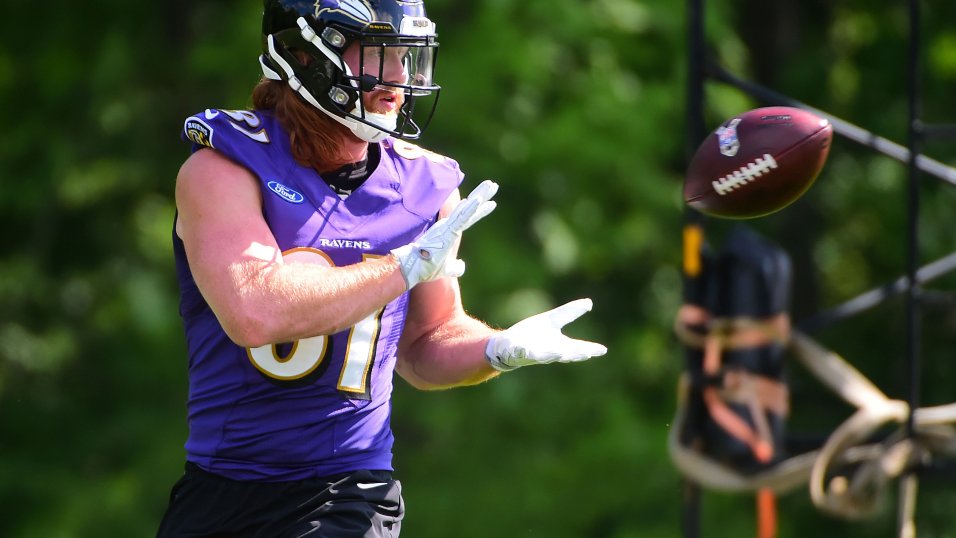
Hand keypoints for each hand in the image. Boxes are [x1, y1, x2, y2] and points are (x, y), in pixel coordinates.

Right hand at [391, 180, 497, 288]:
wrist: (414, 269)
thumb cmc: (426, 268)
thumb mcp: (446, 269)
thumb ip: (455, 267)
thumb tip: (462, 266)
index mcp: (450, 233)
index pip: (468, 219)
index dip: (480, 211)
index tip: (492, 202)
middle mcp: (450, 226)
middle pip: (470, 208)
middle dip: (482, 195)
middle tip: (493, 184)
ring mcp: (448, 226)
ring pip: (467, 208)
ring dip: (479, 196)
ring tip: (491, 184)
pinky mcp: (446, 230)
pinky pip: (461, 217)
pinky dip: (470, 208)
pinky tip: (479, 200)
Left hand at [485, 298, 607, 370]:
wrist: (508, 344)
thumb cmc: (533, 334)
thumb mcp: (552, 321)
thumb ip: (569, 313)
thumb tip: (589, 302)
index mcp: (558, 345)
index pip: (577, 348)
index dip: (590, 349)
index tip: (602, 350)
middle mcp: (548, 352)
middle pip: (563, 354)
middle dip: (573, 354)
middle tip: (586, 354)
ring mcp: (532, 354)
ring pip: (543, 356)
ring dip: (550, 354)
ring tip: (559, 352)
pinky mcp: (516, 353)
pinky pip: (520, 353)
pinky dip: (522, 351)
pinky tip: (523, 349)